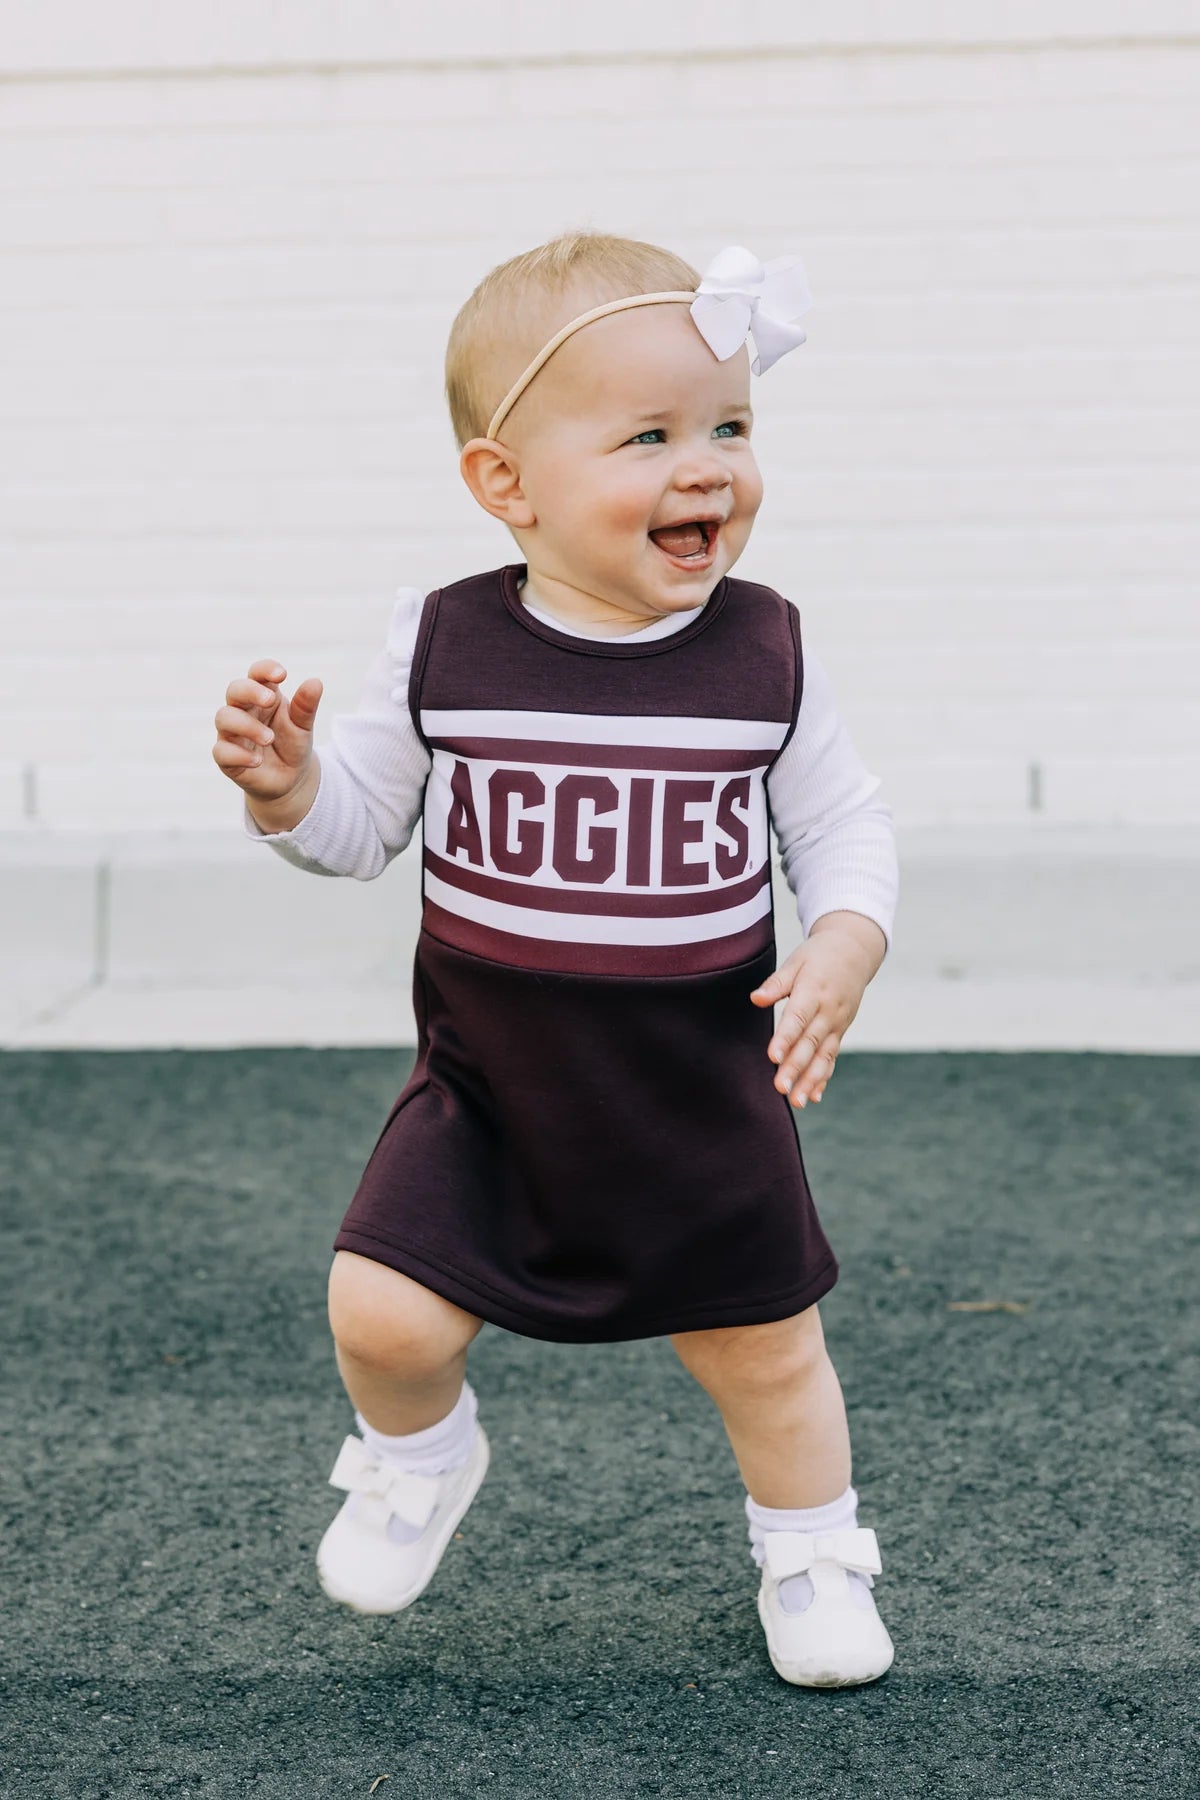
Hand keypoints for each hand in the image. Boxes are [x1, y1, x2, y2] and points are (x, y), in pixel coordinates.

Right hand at [212, 660, 322, 802]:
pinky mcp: (226, 758)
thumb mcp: (303, 726)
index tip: (282, 675)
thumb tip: (315, 682)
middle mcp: (244, 710)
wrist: (290, 780)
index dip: (264, 669)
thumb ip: (306, 706)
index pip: (256, 674)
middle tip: (270, 700)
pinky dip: (238, 755)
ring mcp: (232, 733)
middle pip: (234, 690)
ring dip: (247, 725)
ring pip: (224, 718)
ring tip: (269, 738)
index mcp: (263, 696)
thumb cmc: (292, 745)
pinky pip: (221, 751)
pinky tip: (257, 761)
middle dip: (250, 691)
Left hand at [749, 913, 885, 1108]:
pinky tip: (814, 1096)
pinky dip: (823, 1077)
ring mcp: (837, 1024)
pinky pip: (831, 1057)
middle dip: (795, 1068)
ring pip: (823, 1056)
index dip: (785, 1039)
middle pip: (810, 1043)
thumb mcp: (796, 961)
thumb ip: (776, 983)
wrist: (855, 952)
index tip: (773, 1057)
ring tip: (797, 1101)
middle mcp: (828, 1011)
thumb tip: (756, 999)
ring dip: (810, 1080)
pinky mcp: (840, 1031)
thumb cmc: (818, 956)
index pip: (797, 1018)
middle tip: (780, 1088)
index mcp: (814, 991)